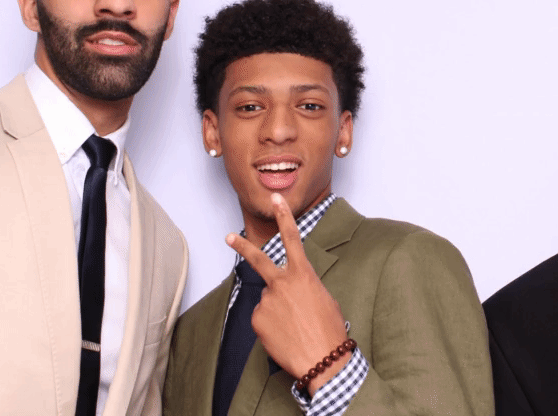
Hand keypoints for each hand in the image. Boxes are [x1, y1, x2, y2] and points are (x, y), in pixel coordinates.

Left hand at [226, 193, 351, 395]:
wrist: (323, 359)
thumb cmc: (329, 329)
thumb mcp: (323, 299)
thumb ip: (303, 288)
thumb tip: (290, 293)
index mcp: (303, 274)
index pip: (292, 238)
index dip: (284, 216)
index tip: (276, 199)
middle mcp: (281, 283)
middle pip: (258, 259)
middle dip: (242, 245)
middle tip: (228, 236)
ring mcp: (267, 301)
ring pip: (267, 301)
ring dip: (277, 312)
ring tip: (293, 328)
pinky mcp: (257, 320)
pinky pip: (262, 319)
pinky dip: (271, 326)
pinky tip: (284, 336)